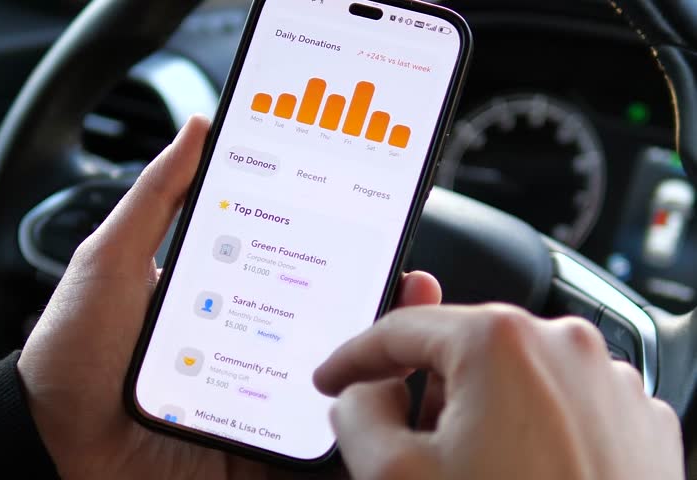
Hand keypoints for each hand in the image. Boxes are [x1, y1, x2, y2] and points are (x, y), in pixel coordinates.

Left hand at [18, 115, 442, 478]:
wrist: (45, 442)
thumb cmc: (72, 352)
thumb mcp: (113, 261)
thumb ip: (157, 198)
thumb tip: (198, 128)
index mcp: (228, 305)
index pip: (299, 274)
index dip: (343, 254)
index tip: (378, 229)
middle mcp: (251, 355)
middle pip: (329, 330)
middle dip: (380, 307)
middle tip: (410, 282)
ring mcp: (258, 408)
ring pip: (337, 391)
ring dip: (381, 367)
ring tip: (407, 337)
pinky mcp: (258, 458)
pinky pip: (316, 449)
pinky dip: (354, 434)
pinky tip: (377, 404)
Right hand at [314, 304, 684, 479]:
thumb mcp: (393, 476)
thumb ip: (356, 414)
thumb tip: (363, 394)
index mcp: (501, 341)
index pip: (401, 330)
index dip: (354, 357)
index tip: (334, 377)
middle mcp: (566, 345)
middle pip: (462, 351)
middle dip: (425, 391)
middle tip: (407, 444)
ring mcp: (611, 383)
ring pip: (516, 376)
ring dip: (480, 410)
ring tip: (473, 469)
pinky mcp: (639, 423)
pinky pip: (565, 404)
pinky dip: (532, 428)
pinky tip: (518, 473)